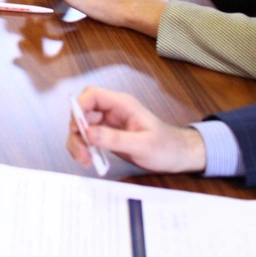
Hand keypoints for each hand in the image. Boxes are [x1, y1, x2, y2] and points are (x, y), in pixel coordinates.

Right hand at [68, 86, 206, 174]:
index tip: (78, 129)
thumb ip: (115, 139)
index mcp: (122, 104)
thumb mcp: (143, 145)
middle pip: (83, 112)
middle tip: (82, 152)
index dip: (79, 107)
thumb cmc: (166, 147)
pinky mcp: (107, 136)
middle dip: (77, 131)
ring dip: (78, 142)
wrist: (178, 157)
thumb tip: (88, 133)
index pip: (92, 95)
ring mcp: (108, 124)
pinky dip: (84, 148)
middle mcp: (112, 111)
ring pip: (82, 127)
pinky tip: (89, 160)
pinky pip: (88, 138)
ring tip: (85, 161)